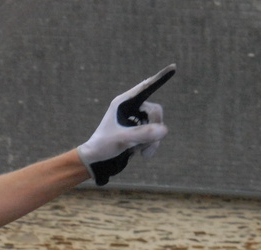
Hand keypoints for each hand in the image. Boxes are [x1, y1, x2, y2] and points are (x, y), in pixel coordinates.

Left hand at [77, 65, 174, 185]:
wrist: (96, 162)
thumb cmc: (102, 147)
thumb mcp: (122, 139)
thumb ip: (143, 134)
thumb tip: (164, 130)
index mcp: (123, 103)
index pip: (145, 87)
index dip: (160, 78)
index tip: (174, 66)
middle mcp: (132, 108)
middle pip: (156, 111)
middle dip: (154, 127)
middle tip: (143, 142)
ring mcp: (137, 120)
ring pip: (158, 125)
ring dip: (153, 140)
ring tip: (140, 152)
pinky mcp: (140, 132)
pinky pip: (156, 134)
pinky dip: (152, 145)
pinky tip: (144, 154)